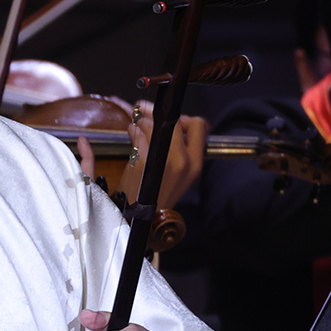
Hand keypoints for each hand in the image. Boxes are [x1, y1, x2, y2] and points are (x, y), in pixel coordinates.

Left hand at [74, 112, 206, 210]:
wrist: (140, 218)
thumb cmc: (155, 194)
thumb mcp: (178, 173)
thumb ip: (182, 147)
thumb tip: (180, 120)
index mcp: (195, 164)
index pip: (199, 124)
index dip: (183, 118)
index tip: (169, 120)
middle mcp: (183, 161)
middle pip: (174, 120)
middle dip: (157, 112)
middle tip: (145, 111)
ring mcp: (163, 161)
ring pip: (153, 123)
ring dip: (141, 120)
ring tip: (136, 126)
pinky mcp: (143, 160)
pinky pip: (138, 132)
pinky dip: (132, 129)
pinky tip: (130, 134)